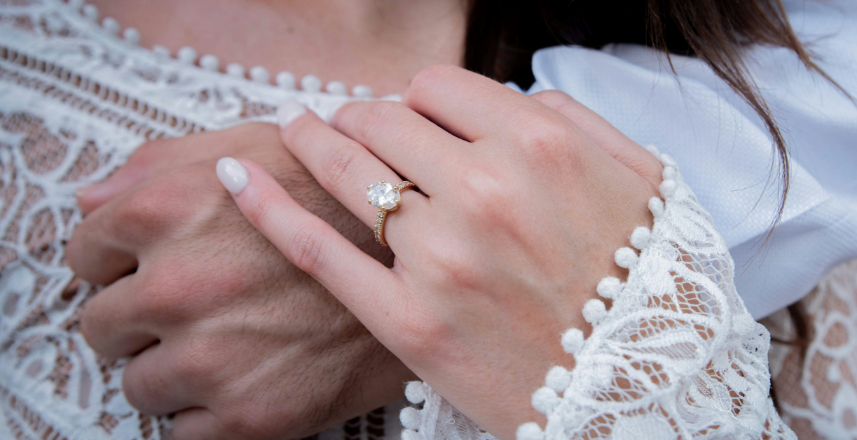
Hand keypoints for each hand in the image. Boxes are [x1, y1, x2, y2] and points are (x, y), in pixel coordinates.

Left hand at [67, 123, 414, 439]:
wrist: (428, 266)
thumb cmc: (339, 200)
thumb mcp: (258, 147)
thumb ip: (165, 163)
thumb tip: (91, 197)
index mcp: (172, 208)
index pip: (86, 249)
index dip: (111, 258)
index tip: (136, 267)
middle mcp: (181, 283)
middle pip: (102, 324)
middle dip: (136, 318)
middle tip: (187, 309)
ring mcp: (214, 356)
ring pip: (138, 384)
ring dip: (169, 369)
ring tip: (224, 344)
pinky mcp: (250, 415)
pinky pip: (180, 433)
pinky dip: (204, 413)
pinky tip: (245, 377)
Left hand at [220, 65, 662, 438]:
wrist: (642, 391)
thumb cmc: (647, 283)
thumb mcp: (641, 180)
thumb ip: (576, 120)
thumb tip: (516, 97)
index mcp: (541, 146)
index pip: (437, 86)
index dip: (415, 96)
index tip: (408, 113)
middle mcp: (486, 190)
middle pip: (384, 121)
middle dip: (362, 117)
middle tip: (347, 123)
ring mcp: (442, 257)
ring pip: (348, 171)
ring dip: (314, 141)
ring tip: (297, 131)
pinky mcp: (409, 321)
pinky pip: (320, 249)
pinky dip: (269, 208)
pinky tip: (236, 179)